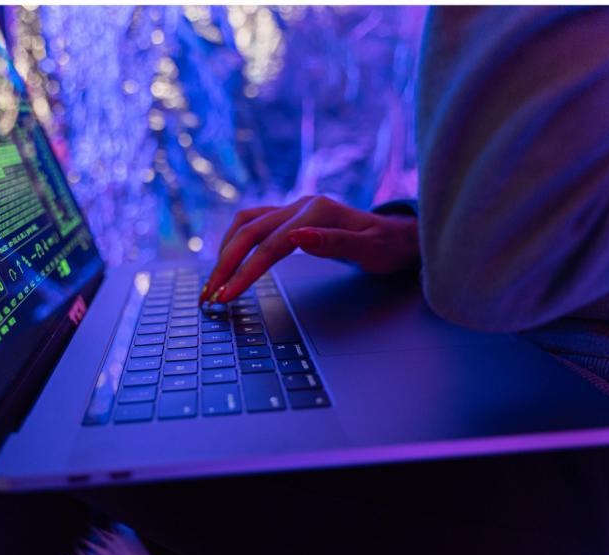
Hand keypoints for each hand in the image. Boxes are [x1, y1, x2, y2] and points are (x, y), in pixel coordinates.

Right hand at [200, 196, 419, 303]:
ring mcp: (293, 208)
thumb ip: (333, 243)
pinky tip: (226, 259)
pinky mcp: (289, 215)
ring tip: (212, 282)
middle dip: (225, 265)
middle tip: (208, 295)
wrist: (399, 235)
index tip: (227, 296)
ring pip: (245, 224)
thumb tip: (296, 237)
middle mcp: (300, 205)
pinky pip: (252, 223)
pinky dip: (234, 241)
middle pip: (249, 232)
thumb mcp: (370, 250)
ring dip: (224, 251)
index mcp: (318, 211)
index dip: (245, 272)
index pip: (271, 245)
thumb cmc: (388, 247)